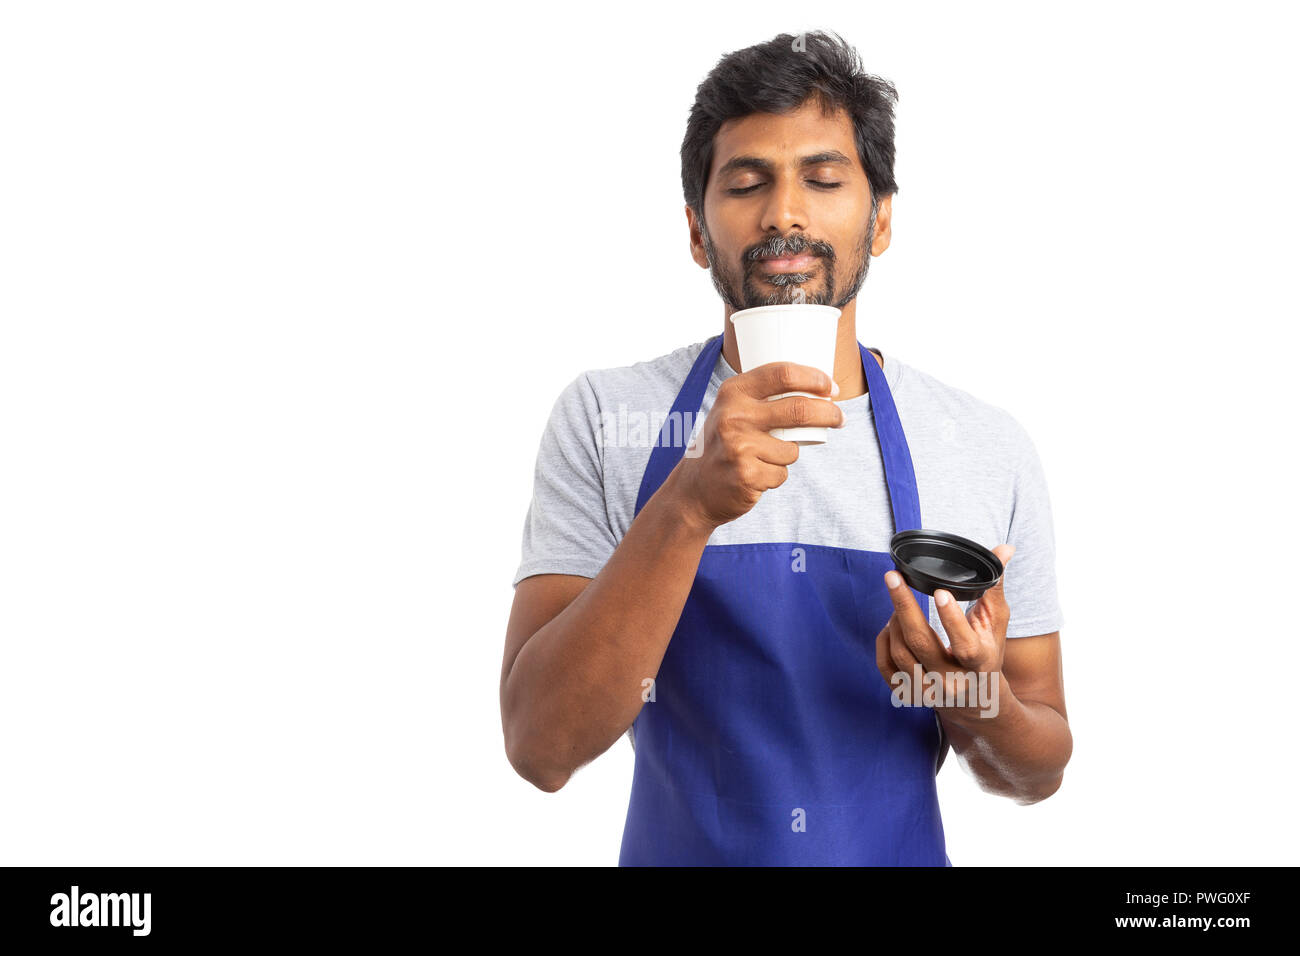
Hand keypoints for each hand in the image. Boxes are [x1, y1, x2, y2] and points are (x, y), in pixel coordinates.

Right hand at [671, 362, 843, 529]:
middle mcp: (733, 416)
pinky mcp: (747, 475)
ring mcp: (740, 447)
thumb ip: (763, 397)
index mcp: (732, 392)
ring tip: (763, 459)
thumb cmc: (723, 444)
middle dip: (829, 413)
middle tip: (840, 418)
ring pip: (793, 449)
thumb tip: (818, 391)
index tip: (832, 387)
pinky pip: (782, 474)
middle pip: (799, 408)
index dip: (814, 378)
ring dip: (789, 456)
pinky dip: (775, 477)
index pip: (782, 374)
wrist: (694, 489)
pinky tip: (755, 476)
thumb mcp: (731, 410)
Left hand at [874, 544, 1015, 719]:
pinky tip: (890, 625)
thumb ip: (994, 587)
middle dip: (904, 606)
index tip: (939, 592)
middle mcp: (953, 682)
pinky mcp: (909, 695)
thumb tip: (1005, 549)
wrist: (978, 703)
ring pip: (900, 653)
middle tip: (893, 577)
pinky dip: (883, 641)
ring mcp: (929, 692)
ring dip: (894, 621)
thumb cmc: (988, 654)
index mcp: (979, 664)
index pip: (965, 644)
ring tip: (898, 600)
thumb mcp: (996, 624)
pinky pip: (885, 666)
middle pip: (921, 643)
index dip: (951, 618)